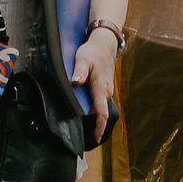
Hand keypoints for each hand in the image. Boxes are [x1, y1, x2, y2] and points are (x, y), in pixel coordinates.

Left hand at [71, 27, 119, 144]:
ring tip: (80, 119)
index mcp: (101, 89)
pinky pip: (99, 101)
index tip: (95, 138)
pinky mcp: (105, 87)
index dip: (99, 127)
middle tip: (80, 130)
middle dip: (93, 123)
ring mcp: (106, 90)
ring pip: (99, 107)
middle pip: (99, 113)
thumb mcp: (83, 60)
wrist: (105, 43)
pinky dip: (93, 106)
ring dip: (92, 114)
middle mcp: (106, 92)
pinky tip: (84, 104)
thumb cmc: (93, 52)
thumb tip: (75, 82)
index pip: (102, 113)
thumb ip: (80, 72)